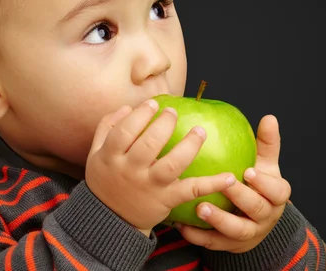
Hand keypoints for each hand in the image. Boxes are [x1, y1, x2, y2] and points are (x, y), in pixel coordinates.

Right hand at [85, 99, 236, 236]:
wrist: (111, 220)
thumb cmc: (106, 180)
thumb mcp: (96, 153)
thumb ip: (107, 127)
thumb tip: (129, 107)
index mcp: (110, 157)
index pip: (125, 131)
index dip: (140, 114)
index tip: (154, 103)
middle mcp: (130, 171)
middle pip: (149, 144)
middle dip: (165, 124)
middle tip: (173, 112)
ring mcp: (149, 186)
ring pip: (172, 164)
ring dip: (189, 146)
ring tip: (200, 130)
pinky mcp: (167, 200)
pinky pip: (191, 190)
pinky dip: (212, 184)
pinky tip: (229, 176)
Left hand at [175, 114, 290, 252]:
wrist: (252, 219)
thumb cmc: (256, 183)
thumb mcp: (264, 164)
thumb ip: (266, 143)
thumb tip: (269, 117)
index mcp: (276, 196)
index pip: (277, 191)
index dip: (265, 184)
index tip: (248, 171)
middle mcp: (265, 217)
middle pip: (257, 210)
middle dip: (240, 198)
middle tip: (223, 184)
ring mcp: (248, 234)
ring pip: (236, 231)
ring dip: (219, 220)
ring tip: (200, 208)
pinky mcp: (229, 246)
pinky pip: (213, 243)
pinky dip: (198, 236)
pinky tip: (181, 224)